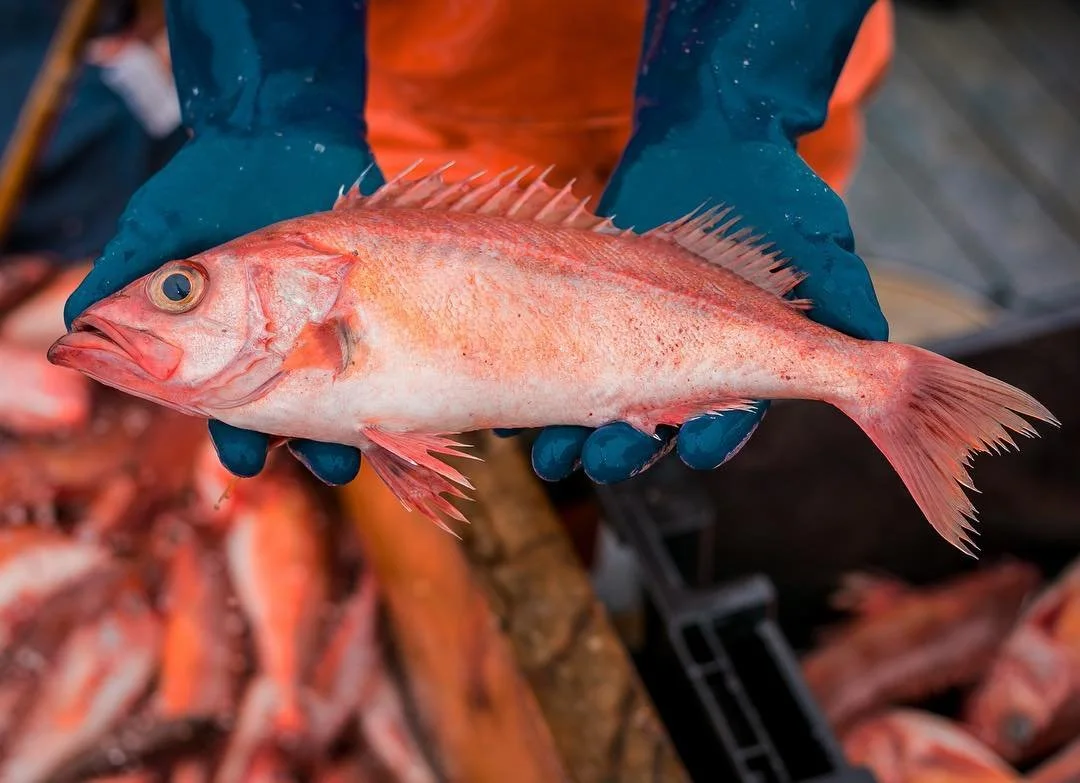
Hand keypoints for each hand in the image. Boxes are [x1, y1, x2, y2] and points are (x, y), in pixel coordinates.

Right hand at [63, 0, 380, 483]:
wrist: (279, 132)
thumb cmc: (210, 183)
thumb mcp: (161, 225)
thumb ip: (129, 276)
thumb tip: (75, 330)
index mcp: (230, 347)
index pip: (232, 412)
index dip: (237, 439)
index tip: (247, 457)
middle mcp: (287, 348)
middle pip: (301, 418)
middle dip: (315, 446)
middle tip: (331, 462)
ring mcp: (338, 328)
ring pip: (355, 395)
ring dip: (367, 425)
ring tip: (375, 440)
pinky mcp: (382, 303)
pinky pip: (402, 347)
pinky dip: (422, 375)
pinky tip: (437, 398)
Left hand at [517, 0, 889, 483]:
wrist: (708, 140)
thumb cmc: (772, 197)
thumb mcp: (818, 243)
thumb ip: (844, 303)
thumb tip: (877, 356)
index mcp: (735, 365)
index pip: (725, 417)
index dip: (711, 436)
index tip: (696, 444)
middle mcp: (678, 365)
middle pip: (650, 427)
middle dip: (625, 448)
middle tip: (604, 456)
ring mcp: (627, 345)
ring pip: (595, 408)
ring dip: (570, 439)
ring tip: (547, 456)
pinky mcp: (583, 319)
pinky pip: (552, 364)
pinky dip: (530, 387)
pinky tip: (510, 402)